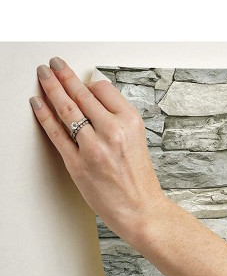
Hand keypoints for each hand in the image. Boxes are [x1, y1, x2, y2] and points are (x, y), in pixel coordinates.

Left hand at [29, 58, 165, 243]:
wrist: (141, 209)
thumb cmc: (139, 180)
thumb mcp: (137, 141)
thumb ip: (117, 120)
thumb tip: (94, 101)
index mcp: (131, 122)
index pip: (103, 89)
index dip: (88, 83)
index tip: (80, 80)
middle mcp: (113, 131)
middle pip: (82, 94)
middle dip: (63, 75)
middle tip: (53, 65)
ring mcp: (93, 147)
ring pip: (66, 108)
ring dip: (50, 87)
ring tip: (42, 75)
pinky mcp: (78, 164)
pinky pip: (56, 133)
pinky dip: (44, 115)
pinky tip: (37, 103)